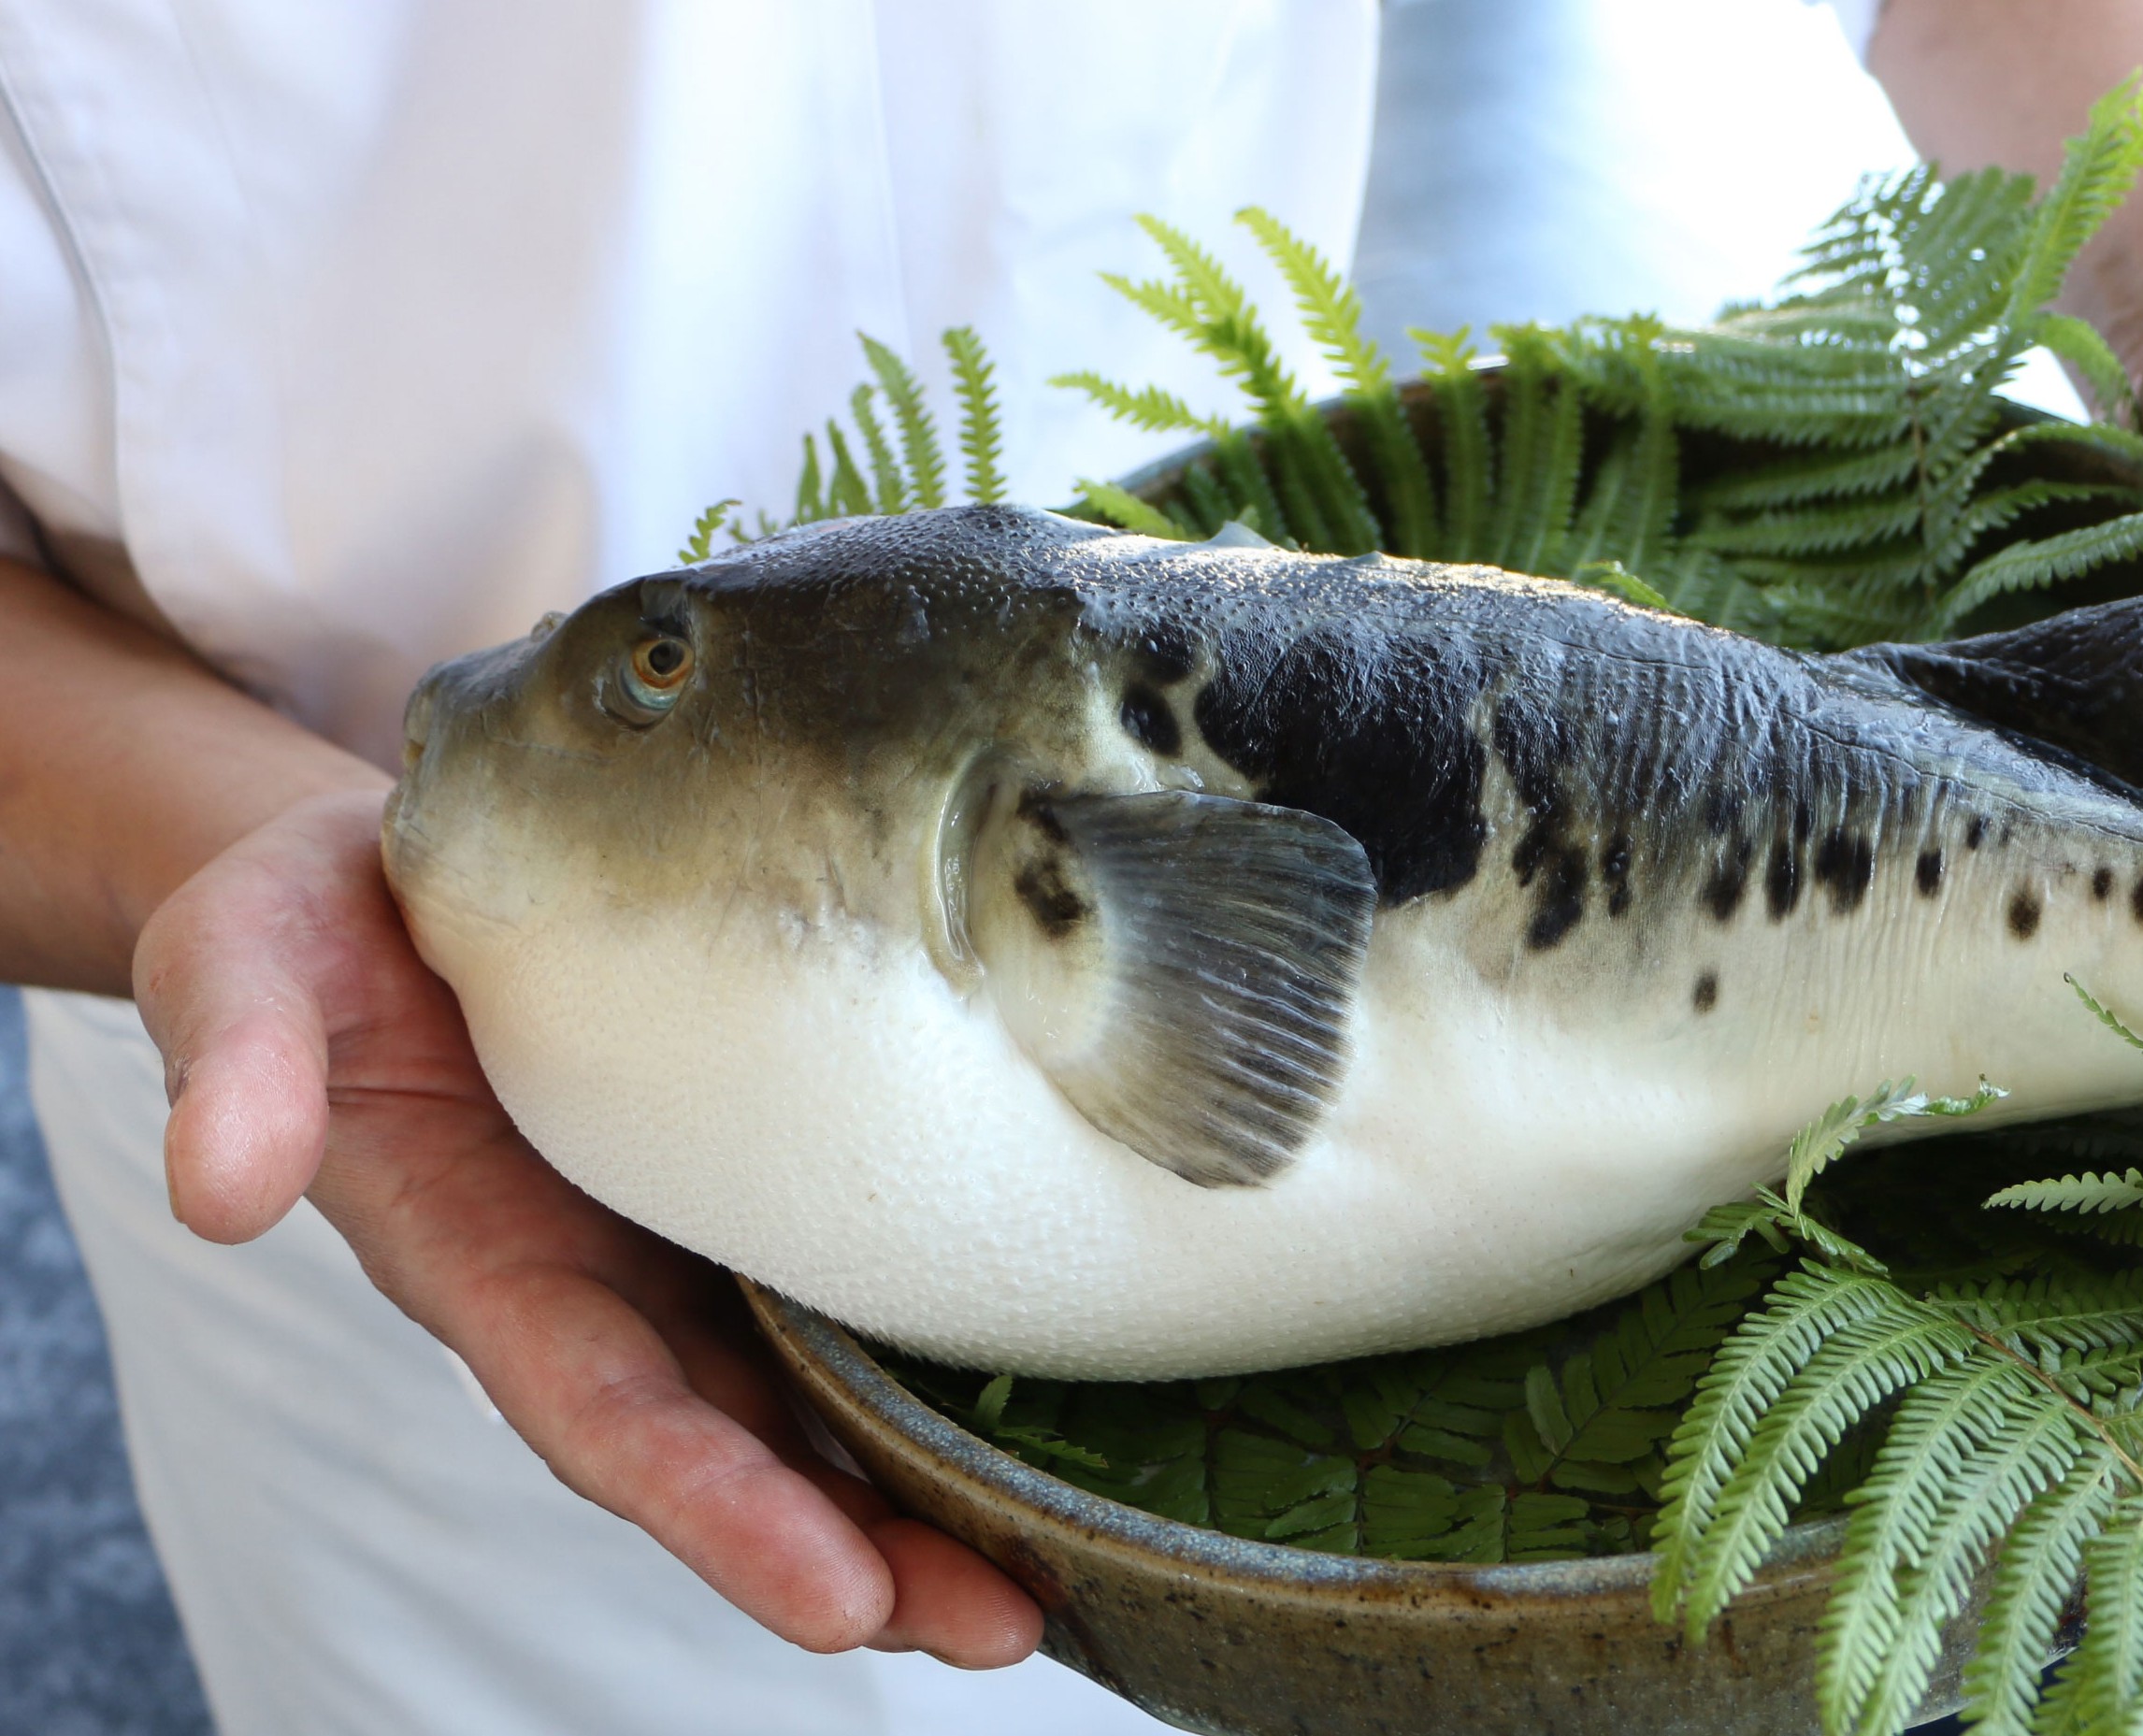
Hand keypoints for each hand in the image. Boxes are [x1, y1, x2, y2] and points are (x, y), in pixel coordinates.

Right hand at [131, 790, 1041, 1666]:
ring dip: (926, 1498)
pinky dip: (956, 1358)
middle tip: (1002, 1625)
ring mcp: (701, 1241)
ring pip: (820, 1398)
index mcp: (489, 1259)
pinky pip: (872, 1279)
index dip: (715, 1509)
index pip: (609, 1412)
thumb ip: (237, 1065)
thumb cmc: (315, 922)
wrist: (399, 861)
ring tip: (1050, 1586)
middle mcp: (612, 1284)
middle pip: (742, 1451)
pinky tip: (1068, 1415)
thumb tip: (220, 1190)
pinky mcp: (777, 1171)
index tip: (830, 1597)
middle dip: (861, 1554)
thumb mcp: (243, 960)